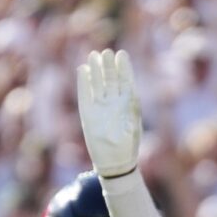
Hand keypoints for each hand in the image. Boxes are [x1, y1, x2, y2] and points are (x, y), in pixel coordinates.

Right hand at [77, 49, 142, 180]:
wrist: (116, 163)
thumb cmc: (128, 144)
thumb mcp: (133, 121)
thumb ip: (131, 104)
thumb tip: (128, 86)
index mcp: (128, 103)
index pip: (125, 80)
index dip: (123, 67)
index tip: (121, 54)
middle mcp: (113, 103)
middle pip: (110, 79)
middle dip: (108, 65)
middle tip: (105, 52)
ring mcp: (100, 108)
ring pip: (97, 84)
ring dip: (95, 70)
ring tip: (93, 55)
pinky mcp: (87, 115)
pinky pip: (85, 95)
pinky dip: (83, 83)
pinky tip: (82, 69)